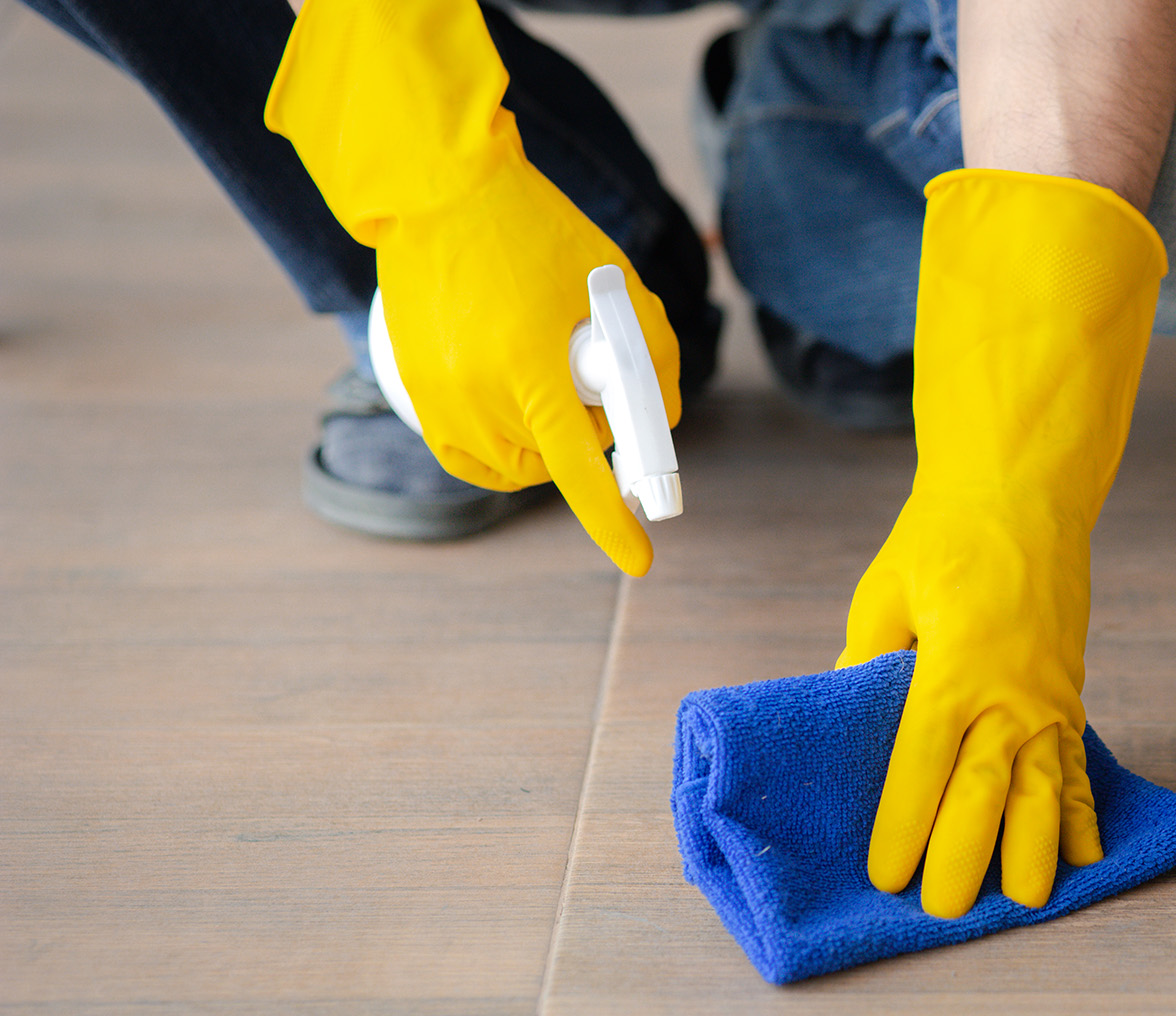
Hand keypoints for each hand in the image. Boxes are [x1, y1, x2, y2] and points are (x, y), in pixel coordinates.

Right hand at [375, 158, 679, 575]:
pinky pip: (466, 458)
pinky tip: (517, 427)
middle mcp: (475, 387)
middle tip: (592, 390)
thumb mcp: (616, 283)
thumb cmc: (537, 229)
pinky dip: (499, 456)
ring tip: (550, 385)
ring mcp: (435, 393)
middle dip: (586, 443)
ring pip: (511, 466)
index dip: (611, 518)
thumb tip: (659, 420)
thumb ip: (653, 353)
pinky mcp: (411, 388)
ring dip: (544, 448)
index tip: (640, 561)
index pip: (577, 466)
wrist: (438, 189)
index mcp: (528, 361)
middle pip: (551, 464)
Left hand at [840, 494, 1103, 916]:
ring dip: (1036, 850)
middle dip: (966, 855)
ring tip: (1026, 902)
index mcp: (956, 665)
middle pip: (987, 789)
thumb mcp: (885, 593)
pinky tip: (1088, 857)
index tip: (889, 874)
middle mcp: (1010, 690)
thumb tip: (844, 722)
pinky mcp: (1071, 695)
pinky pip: (1080, 765)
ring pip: (1044, 789)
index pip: (925, 760)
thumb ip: (866, 662)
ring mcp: (1049, 696)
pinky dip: (1085, 813)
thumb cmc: (943, 539)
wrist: (1024, 494)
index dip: (906, 821)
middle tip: (946, 912)